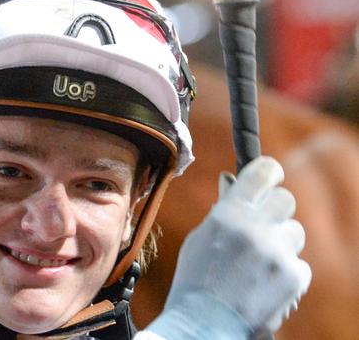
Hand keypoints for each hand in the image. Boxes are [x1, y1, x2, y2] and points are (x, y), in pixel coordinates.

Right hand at [143, 156, 311, 338]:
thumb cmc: (196, 279)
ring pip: (294, 232)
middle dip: (275, 209)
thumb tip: (231, 180)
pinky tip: (263, 283)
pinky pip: (299, 262)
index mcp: (229, 214)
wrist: (203, 323)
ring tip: (258, 263)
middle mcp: (256, 228)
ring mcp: (277, 253)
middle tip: (262, 224)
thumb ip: (223, 210)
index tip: (269, 177)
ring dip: (280, 242)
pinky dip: (284, 271)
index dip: (268, 172)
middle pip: (286, 199)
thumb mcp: (201, 238)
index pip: (263, 172)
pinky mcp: (293, 276)